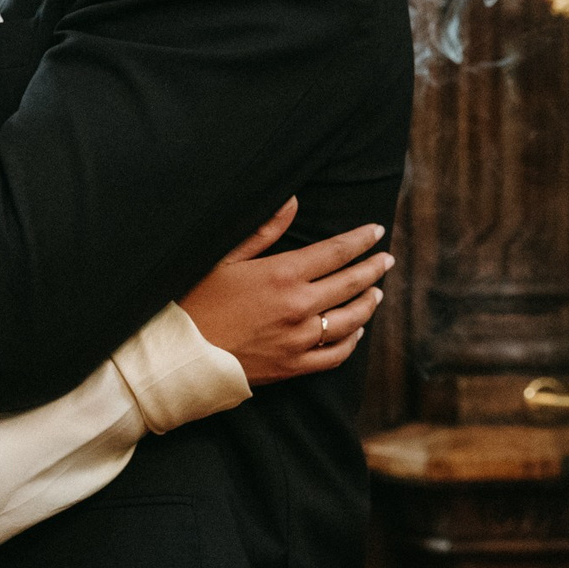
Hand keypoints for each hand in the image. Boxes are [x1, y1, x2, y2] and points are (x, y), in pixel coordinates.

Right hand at [180, 200, 391, 385]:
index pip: (336, 251)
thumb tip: (293, 201)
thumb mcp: (224, 258)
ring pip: (350, 319)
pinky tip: (356, 332)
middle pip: (351, 283)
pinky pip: (335, 354)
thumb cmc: (196, 302)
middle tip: (386, 259)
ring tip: (375, 293)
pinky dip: (351, 341)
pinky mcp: (294, 366)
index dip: (360, 240)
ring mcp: (300, 339)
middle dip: (373, 268)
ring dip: (367, 303)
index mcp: (283, 274)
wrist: (182, 355)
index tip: (376, 232)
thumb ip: (264, 230)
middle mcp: (299, 306)